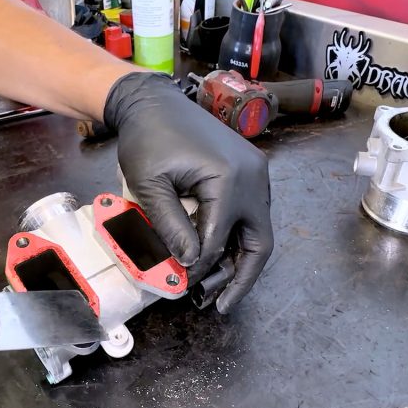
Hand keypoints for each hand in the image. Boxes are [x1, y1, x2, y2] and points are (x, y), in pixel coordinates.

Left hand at [105, 72, 273, 312]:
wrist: (154, 102)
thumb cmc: (147, 139)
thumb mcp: (151, 186)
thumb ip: (171, 227)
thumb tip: (190, 264)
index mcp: (229, 181)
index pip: (218, 241)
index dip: (200, 269)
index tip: (181, 286)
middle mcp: (254, 178)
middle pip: (259, 243)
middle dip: (242, 278)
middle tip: (222, 305)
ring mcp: (257, 173)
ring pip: (258, 231)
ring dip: (240, 260)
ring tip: (219, 287)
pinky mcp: (251, 171)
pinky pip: (251, 213)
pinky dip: (238, 238)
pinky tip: (220, 255)